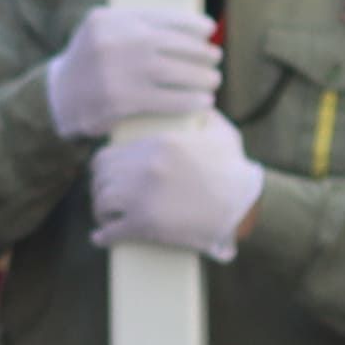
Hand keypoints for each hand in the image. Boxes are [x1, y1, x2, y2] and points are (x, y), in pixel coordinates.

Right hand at [41, 1, 221, 141]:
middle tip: (215, 57)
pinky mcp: (120, 101)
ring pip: (173, 71)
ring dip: (200, 77)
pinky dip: (189, 100)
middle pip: (172, 44)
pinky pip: (166, 99)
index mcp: (110, 18)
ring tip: (213, 80)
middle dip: (200, 51)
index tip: (210, 29)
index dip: (191, 23)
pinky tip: (203, 102)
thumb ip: (134, 24)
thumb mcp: (102, 31)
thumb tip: (189, 26)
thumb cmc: (91, 62)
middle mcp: (114, 41)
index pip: (162, 16)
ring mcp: (116, 71)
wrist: (57, 98)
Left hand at [86, 110, 260, 261]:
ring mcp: (141, 197)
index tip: (105, 174)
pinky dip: (103, 237)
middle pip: (100, 179)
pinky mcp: (145, 225)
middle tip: (105, 197)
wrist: (244, 206)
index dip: (102, 167)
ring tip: (105, 217)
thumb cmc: (235, 171)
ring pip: (101, 203)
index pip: (107, 155)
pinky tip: (100, 239)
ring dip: (100, 212)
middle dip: (99, 189)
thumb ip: (205, 116)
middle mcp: (143, 169)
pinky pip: (111, 231)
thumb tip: (197, 105)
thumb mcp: (222, 134)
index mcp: (156, 145)